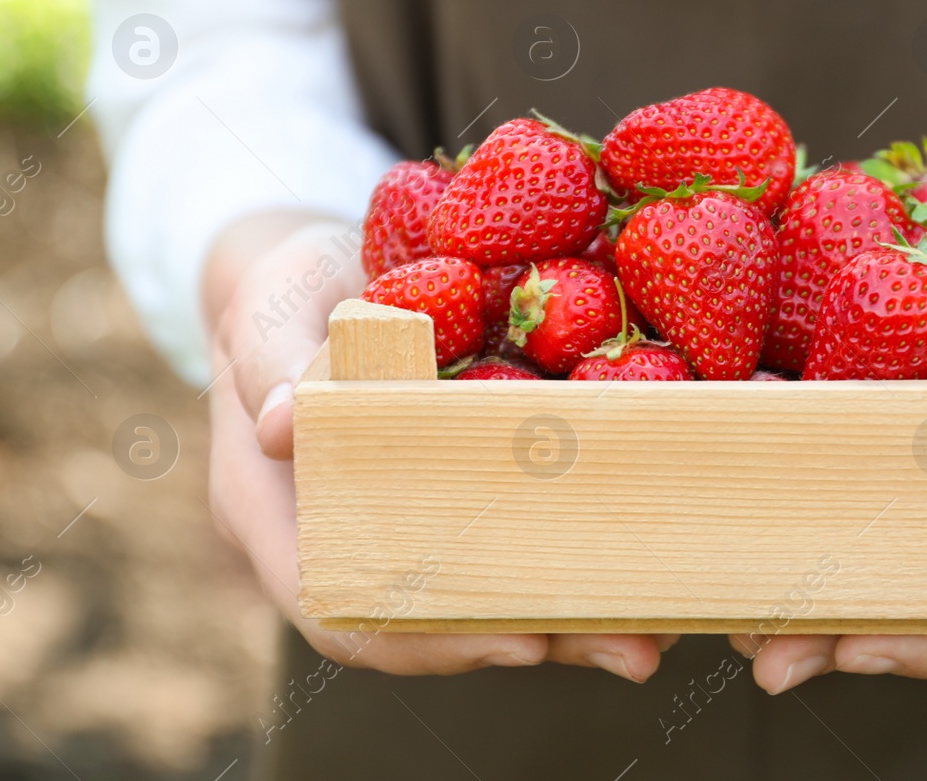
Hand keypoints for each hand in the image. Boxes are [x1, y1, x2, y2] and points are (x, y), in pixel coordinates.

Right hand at [203, 212, 674, 679]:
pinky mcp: (457, 493)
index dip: (426, 638)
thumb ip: (270, 357)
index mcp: (276, 512)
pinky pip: (513, 542)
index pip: (343, 609)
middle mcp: (342, 539)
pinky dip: (575, 560)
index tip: (518, 641)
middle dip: (535, 640)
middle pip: (436, 626)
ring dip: (573, 623)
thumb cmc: (289, 287)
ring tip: (657, 636)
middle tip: (633, 652)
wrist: (316, 273)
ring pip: (487, 598)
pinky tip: (647, 564)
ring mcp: (405, 522)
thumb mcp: (274, 303)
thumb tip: (280, 425)